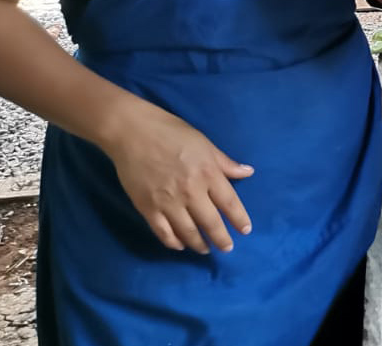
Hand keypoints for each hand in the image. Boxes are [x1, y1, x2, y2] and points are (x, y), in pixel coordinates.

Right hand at [102, 105, 253, 254]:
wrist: (133, 133)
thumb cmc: (172, 132)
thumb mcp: (204, 143)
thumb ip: (225, 162)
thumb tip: (248, 172)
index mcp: (208, 173)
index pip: (229, 203)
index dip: (239, 219)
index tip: (245, 230)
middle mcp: (191, 192)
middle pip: (210, 222)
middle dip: (221, 239)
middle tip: (227, 248)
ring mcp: (168, 202)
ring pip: (188, 232)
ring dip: (199, 244)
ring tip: (205, 249)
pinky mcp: (148, 208)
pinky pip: (164, 233)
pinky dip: (174, 242)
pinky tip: (180, 245)